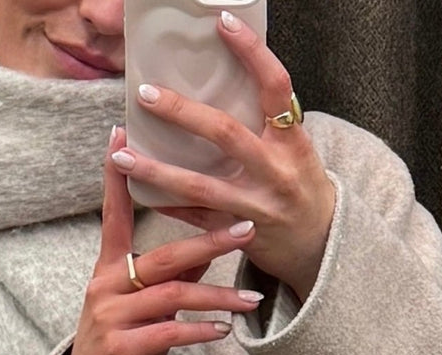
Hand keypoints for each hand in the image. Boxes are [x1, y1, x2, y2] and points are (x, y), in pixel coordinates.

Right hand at [44, 126, 263, 354]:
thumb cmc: (122, 345)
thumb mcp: (145, 306)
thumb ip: (172, 274)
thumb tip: (206, 244)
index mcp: (108, 269)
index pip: (113, 215)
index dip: (117, 177)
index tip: (122, 134)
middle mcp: (105, 287)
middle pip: (164, 256)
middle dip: (209, 242)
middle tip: (248, 230)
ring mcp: (109, 318)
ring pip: (172, 296)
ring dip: (218, 297)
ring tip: (251, 300)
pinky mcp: (120, 350)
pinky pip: (168, 334)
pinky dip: (200, 332)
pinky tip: (224, 332)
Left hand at [110, 13, 335, 304]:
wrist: (319, 244)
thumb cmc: (300, 186)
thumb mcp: (294, 148)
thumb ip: (264, 121)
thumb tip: (219, 81)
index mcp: (292, 141)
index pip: (275, 86)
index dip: (252, 53)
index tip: (222, 24)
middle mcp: (275, 172)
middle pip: (225, 133)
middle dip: (182, 113)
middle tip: (145, 93)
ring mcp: (254, 206)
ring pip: (200, 186)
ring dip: (156, 171)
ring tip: (121, 156)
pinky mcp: (237, 235)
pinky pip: (195, 218)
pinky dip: (166, 205)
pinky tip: (137, 193)